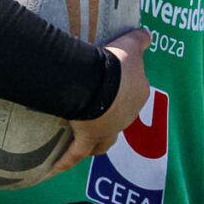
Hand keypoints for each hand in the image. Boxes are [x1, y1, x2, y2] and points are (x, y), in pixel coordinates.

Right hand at [51, 29, 151, 176]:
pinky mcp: (89, 138)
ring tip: (88, 143)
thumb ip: (140, 39)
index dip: (124, 88)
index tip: (112, 83)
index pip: (134, 92)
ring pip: (104, 141)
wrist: (101, 82)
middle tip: (98, 110)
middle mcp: (127, 116)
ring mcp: (109, 130)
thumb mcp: (130, 45)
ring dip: (97, 143)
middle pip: (119, 118)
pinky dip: (66, 161)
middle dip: (111, 117)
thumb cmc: (116, 64)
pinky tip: (56, 169)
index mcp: (138, 93)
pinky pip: (76, 152)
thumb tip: (148, 33)